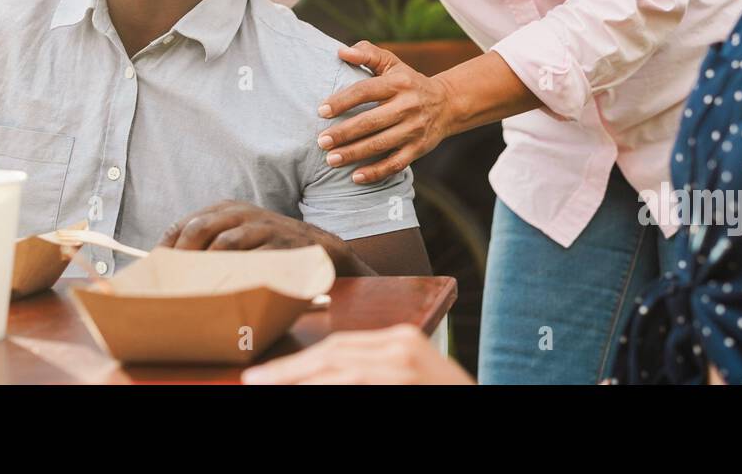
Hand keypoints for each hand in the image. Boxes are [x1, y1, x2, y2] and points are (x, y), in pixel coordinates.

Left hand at [155, 200, 368, 274]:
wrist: (320, 248)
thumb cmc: (270, 245)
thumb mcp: (241, 234)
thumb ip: (211, 242)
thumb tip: (169, 264)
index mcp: (228, 209)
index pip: (185, 223)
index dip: (167, 246)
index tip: (154, 269)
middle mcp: (243, 214)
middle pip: (200, 228)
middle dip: (182, 255)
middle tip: (172, 281)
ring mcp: (262, 228)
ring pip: (223, 244)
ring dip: (205, 268)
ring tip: (194, 287)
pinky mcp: (280, 246)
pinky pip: (251, 260)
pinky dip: (234, 275)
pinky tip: (225, 288)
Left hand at [241, 324, 474, 384]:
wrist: (487, 403)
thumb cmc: (441, 394)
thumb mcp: (408, 376)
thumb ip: (374, 371)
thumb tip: (325, 376)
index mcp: (400, 339)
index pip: (339, 345)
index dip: (301, 360)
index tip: (271, 372)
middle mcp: (400, 345)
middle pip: (332, 353)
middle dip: (289, 370)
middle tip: (254, 381)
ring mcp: (403, 365)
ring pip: (337, 371)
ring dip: (298, 381)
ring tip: (266, 388)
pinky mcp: (404, 380)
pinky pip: (354, 385)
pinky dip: (326, 389)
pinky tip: (303, 395)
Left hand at [317, 41, 455, 183]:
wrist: (447, 104)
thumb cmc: (409, 82)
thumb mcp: (392, 64)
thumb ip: (368, 54)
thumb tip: (342, 52)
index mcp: (398, 83)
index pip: (366, 91)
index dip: (342, 101)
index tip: (321, 111)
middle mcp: (408, 106)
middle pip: (371, 122)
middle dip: (344, 133)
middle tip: (321, 141)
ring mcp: (414, 129)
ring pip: (380, 144)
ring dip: (354, 154)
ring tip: (330, 159)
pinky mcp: (419, 148)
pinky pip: (395, 164)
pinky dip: (376, 172)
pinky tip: (355, 177)